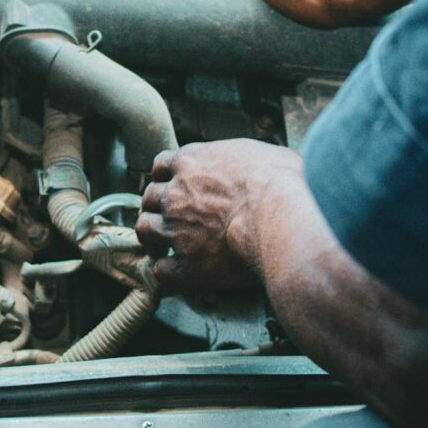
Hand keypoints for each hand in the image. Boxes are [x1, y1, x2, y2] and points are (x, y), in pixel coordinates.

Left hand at [135, 140, 299, 290]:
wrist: (280, 218)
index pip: (161, 165)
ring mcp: (174, 228)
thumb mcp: (263, 154)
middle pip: (148, 198)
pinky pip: (160, 270)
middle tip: (168, 218)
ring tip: (162, 247)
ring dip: (153, 238)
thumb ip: (243, 160)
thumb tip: (257, 165)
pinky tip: (177, 273)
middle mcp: (174, 193)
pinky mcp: (184, 264)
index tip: (172, 185)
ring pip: (145, 229)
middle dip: (156, 208)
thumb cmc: (282, 184)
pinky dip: (167, 271)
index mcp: (191, 162)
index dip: (166, 177)